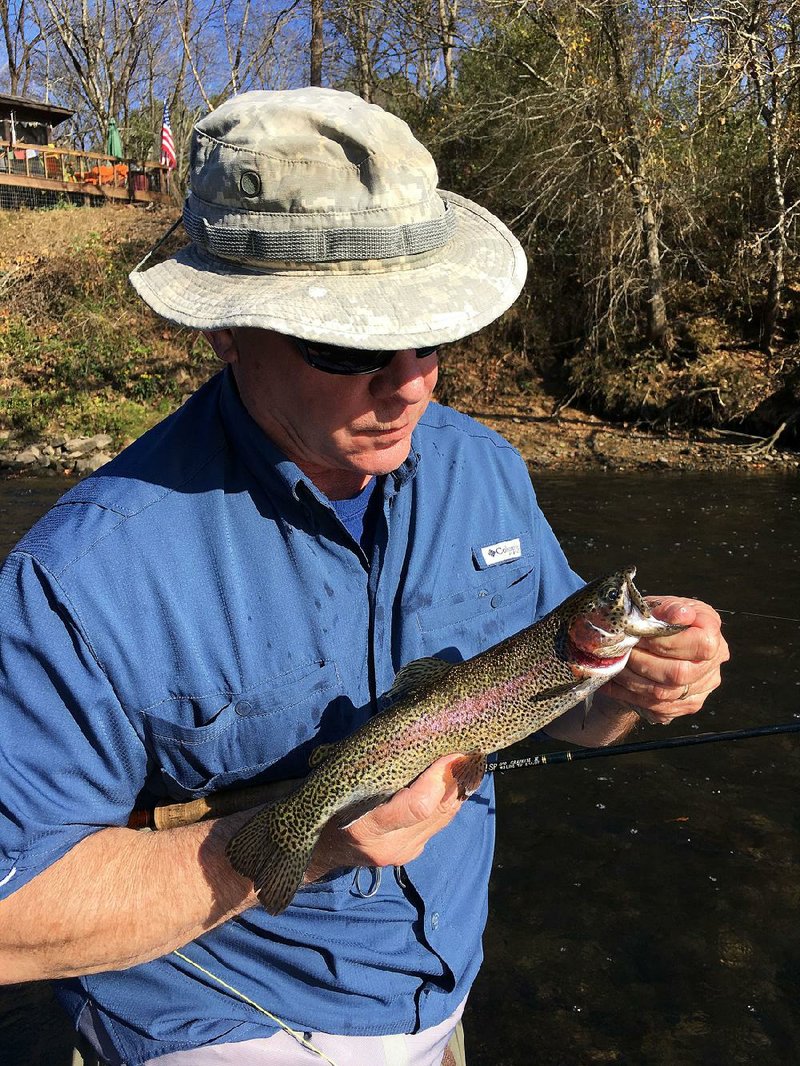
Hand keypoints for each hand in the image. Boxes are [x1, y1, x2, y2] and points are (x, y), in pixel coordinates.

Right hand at [305, 753, 467, 881]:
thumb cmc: (328, 801)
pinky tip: (452, 778)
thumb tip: (412, 731)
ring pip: (445, 815)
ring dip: (459, 786)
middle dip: (458, 776)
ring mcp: (402, 853)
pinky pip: (439, 821)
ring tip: (468, 759)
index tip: (452, 749)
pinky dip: (447, 798)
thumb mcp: (342, 780)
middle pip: (439, 809)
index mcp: (365, 825)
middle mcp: (388, 844)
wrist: (318, 849)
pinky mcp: (411, 853)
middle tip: (470, 748)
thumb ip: (375, 762)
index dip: (441, 776)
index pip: (419, 805)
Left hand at [599, 596, 728, 724]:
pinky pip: (656, 708)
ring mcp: (702, 689)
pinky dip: (629, 695)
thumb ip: (668, 609)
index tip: (640, 635)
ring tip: (614, 666)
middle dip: (643, 662)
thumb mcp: (660, 606)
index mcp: (712, 632)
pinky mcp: (685, 705)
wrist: (651, 643)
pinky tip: (614, 682)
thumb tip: (680, 615)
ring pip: (664, 694)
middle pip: (680, 673)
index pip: (702, 645)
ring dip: (631, 680)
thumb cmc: (657, 620)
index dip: (667, 642)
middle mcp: (713, 664)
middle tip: (621, 652)